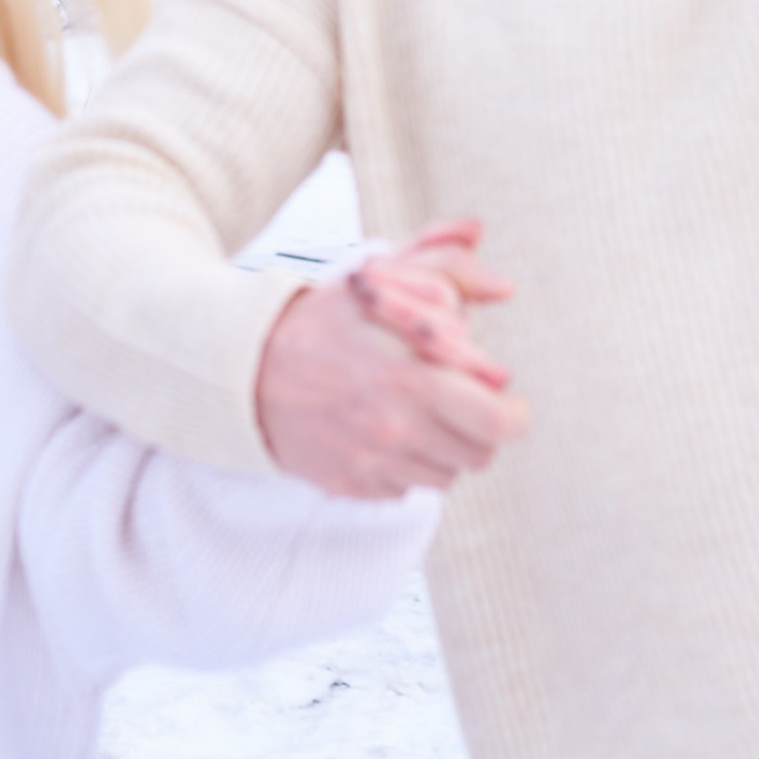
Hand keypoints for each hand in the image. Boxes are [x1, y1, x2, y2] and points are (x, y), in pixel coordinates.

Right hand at [255, 219, 529, 499]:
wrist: (245, 366)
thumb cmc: (322, 317)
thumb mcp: (383, 276)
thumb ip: (449, 269)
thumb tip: (505, 286)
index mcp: (412, 380)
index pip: (497, 423)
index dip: (514, 414)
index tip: (508, 400)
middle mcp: (395, 432)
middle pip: (479, 455)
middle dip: (480, 427)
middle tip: (462, 401)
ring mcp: (371, 465)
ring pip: (445, 476)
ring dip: (443, 446)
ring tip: (416, 410)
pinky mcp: (351, 486)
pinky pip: (405, 488)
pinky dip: (406, 464)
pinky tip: (383, 429)